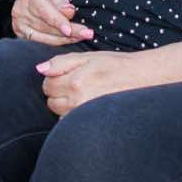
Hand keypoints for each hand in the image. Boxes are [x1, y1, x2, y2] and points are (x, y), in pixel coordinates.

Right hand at [13, 0, 94, 45]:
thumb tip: (69, 12)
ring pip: (44, 37)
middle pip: (47, 27)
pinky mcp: (20, 34)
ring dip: (64, 39)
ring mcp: (18, 24)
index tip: (70, 30)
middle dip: (69, 32)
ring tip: (81, 37)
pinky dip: (55, 42)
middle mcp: (20, 11)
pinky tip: (68, 41)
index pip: (45, 12)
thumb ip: (61, 1)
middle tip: (87, 34)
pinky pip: (40, 42)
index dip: (59, 22)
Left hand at [39, 49, 173, 116]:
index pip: (47, 85)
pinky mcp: (92, 123)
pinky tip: (86, 106)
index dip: (53, 79)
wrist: (142, 79)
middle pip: (51, 102)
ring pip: (60, 114)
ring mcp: (85, 115)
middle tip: (76, 84)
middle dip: (58, 93)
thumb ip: (61, 62)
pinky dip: (74, 116)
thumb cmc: (115, 65)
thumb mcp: (88, 57)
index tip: (66, 76)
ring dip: (65, 105)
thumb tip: (39, 70)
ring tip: (83, 94)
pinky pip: (71, 124)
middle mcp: (78, 101)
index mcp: (75, 82)